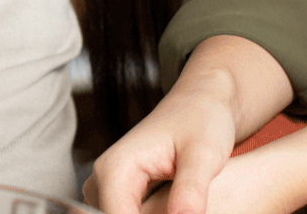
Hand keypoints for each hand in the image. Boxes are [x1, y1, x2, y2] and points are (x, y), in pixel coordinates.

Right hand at [84, 36, 292, 213]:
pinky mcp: (120, 193)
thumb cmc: (203, 121)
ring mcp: (107, 187)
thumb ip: (190, 191)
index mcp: (114, 169)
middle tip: (186, 205)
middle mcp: (102, 179)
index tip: (182, 213)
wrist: (201, 104)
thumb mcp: (204, 155)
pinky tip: (179, 207)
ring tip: (184, 203)